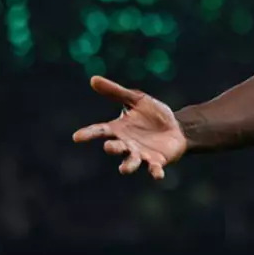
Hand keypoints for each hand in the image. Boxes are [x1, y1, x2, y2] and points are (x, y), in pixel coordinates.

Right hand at [72, 76, 186, 179]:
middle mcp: (127, 144)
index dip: (88, 134)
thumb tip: (93, 79)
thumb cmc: (153, 115)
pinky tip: (157, 175)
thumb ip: (116, 92)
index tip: (77, 137)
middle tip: (109, 147)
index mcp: (118, 130)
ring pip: (132, 162)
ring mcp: (141, 155)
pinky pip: (154, 169)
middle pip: (116, 148)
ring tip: (124, 169)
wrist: (177, 128)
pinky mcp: (157, 161)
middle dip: (113, 148)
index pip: (100, 131)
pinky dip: (155, 172)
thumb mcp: (136, 99)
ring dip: (128, 165)